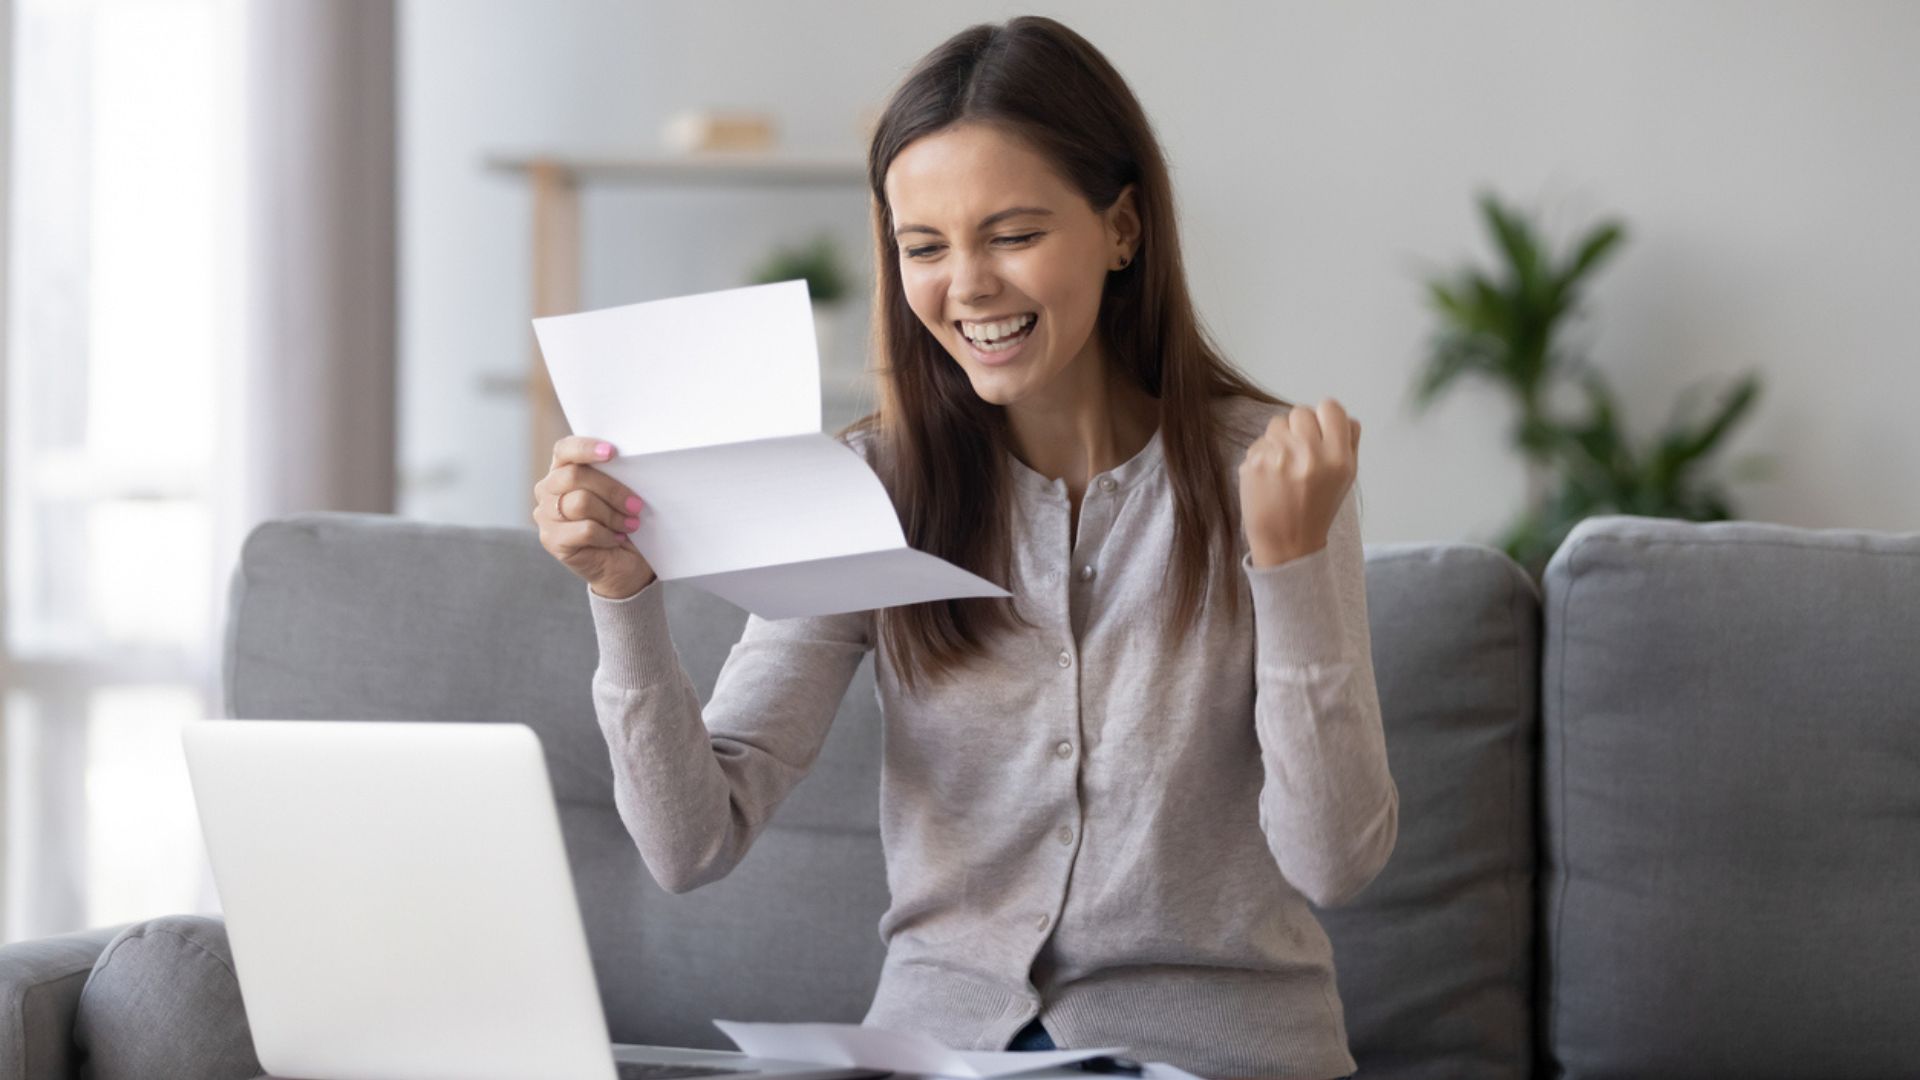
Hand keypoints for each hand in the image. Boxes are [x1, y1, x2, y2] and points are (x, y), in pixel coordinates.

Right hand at [533, 436, 656, 598]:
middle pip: (575, 476)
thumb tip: (629, 462)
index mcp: (563, 469)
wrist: (623, 564)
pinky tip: (616, 539)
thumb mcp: (621, 494)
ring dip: (613, 515)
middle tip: (636, 505)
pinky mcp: (551, 540)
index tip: (612, 452)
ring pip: (581, 502)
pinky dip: (607, 535)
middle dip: (612, 489)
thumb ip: (615, 475)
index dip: (586, 448)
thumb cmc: (623, 522)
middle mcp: (547, 489)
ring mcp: (545, 515)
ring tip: (630, 525)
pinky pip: (585, 529)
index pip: (565, 449)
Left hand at [1239, 398, 1361, 567]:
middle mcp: (1310, 454)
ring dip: (1280, 438)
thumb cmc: (1318, 508)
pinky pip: (1260, 441)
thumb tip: (1346, 417)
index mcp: (1338, 458)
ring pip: (1277, 423)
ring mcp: (1279, 456)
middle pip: (1301, 411)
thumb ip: (1350, 443)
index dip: (1324, 417)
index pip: (1330, 408)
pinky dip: (1263, 455)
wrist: (1287, 541)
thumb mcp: (1346, 478)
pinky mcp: (1255, 462)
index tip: (1319, 430)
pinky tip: (1269, 476)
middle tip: (1299, 451)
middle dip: (1299, 428)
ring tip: (1284, 465)